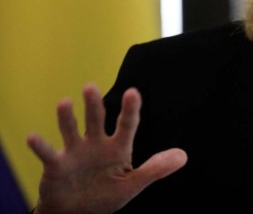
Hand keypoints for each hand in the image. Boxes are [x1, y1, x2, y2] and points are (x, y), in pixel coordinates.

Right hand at [27, 84, 187, 213]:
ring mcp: (75, 153)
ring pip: (70, 130)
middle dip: (94, 105)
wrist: (78, 213)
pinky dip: (40, 145)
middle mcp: (96, 144)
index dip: (130, 109)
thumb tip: (183, 156)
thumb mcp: (133, 184)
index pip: (127, 124)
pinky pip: (47, 154)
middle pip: (96, 120)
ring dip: (67, 118)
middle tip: (91, 86)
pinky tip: (33, 136)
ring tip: (64, 102)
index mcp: (118, 147)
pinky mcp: (56, 165)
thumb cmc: (106, 194)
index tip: (133, 92)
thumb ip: (155, 169)